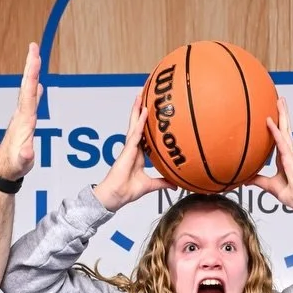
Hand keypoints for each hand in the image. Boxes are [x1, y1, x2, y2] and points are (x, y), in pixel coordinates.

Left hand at [0, 42, 41, 181]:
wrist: (5, 169)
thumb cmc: (14, 165)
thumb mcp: (21, 163)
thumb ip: (25, 156)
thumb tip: (28, 150)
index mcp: (24, 120)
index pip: (29, 93)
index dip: (32, 74)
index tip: (34, 57)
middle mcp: (22, 114)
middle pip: (27, 86)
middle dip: (31, 66)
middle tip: (33, 47)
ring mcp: (22, 116)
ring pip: (28, 90)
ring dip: (32, 74)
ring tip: (35, 58)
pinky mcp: (24, 121)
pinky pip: (31, 100)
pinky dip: (34, 89)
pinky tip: (38, 85)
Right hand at [92, 95, 171, 211]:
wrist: (118, 195)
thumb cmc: (128, 190)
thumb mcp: (151, 185)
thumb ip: (162, 182)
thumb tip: (175, 184)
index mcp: (137, 155)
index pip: (142, 135)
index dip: (145, 124)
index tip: (150, 114)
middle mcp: (132, 149)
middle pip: (136, 126)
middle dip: (138, 112)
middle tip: (142, 97)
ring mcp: (129, 148)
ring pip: (134, 125)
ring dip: (137, 111)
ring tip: (140, 97)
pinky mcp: (127, 150)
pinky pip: (135, 133)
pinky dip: (139, 122)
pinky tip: (143, 112)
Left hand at [250, 97, 292, 212]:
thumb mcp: (270, 186)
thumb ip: (259, 180)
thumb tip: (246, 179)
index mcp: (285, 158)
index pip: (280, 137)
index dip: (276, 126)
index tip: (273, 114)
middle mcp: (289, 152)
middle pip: (285, 129)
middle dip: (282, 114)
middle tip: (279, 99)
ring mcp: (291, 154)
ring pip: (285, 130)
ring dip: (282, 115)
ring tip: (280, 101)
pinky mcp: (290, 159)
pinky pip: (281, 142)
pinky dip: (275, 131)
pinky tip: (269, 121)